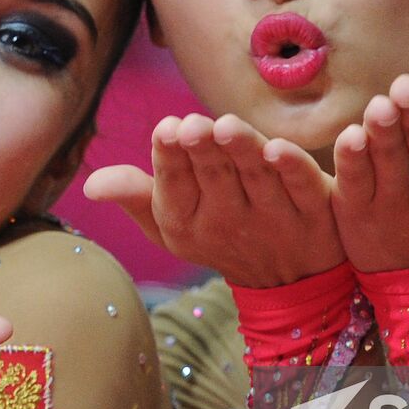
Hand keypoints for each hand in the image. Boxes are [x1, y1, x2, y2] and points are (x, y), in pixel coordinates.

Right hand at [85, 113, 343, 286]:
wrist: (290, 283)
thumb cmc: (218, 235)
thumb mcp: (172, 224)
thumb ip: (136, 196)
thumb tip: (91, 183)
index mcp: (187, 221)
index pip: (173, 186)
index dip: (169, 158)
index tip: (165, 130)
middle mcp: (228, 222)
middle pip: (215, 178)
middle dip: (202, 150)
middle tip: (192, 126)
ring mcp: (275, 220)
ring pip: (257, 178)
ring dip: (241, 151)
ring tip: (225, 127)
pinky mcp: (317, 215)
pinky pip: (303, 188)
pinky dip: (293, 169)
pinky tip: (279, 148)